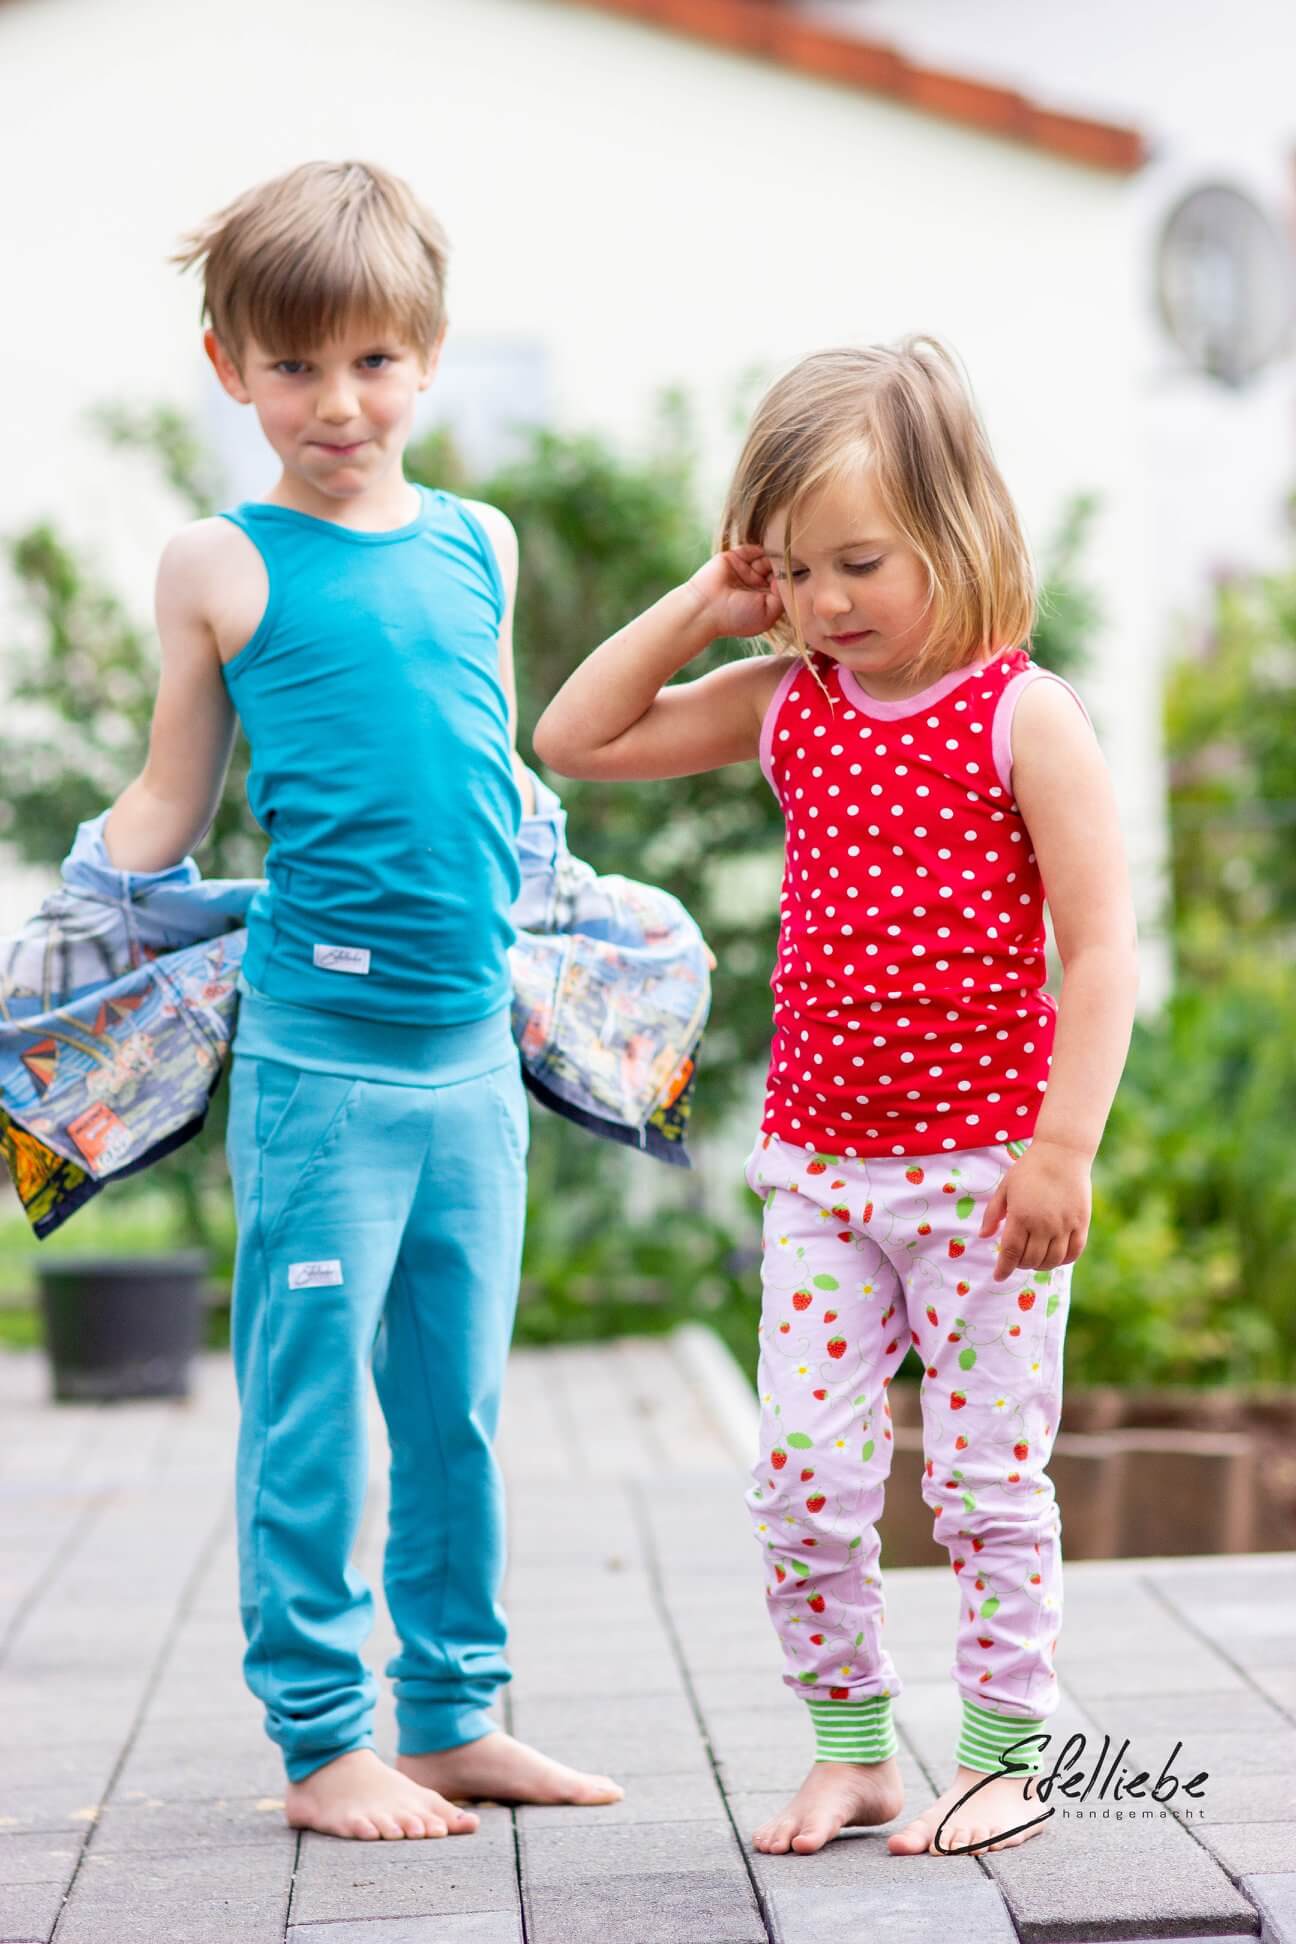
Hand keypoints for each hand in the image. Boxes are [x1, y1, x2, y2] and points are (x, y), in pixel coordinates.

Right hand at [684, 545, 782, 642]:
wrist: (707, 608)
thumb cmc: (737, 617)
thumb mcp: (768, 614)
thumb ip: (783, 597)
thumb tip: (786, 577)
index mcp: (764, 600)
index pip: (784, 585)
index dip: (790, 581)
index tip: (792, 580)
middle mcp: (756, 585)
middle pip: (777, 569)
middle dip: (780, 569)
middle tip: (777, 573)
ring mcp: (745, 571)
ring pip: (767, 558)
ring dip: (768, 562)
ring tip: (760, 573)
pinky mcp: (735, 558)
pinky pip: (753, 549)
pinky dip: (758, 552)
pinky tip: (755, 563)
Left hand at [978, 1140, 1090, 1282]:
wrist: (1062, 1153)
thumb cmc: (1029, 1169)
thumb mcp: (1005, 1188)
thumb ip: (993, 1214)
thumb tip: (983, 1236)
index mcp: (1021, 1216)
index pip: (1011, 1253)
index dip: (1004, 1269)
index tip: (999, 1276)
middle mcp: (1043, 1225)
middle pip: (1031, 1260)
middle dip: (1020, 1265)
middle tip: (1017, 1259)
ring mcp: (1064, 1225)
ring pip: (1052, 1260)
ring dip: (1040, 1265)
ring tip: (1034, 1259)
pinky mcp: (1081, 1223)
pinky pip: (1074, 1253)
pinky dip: (1063, 1260)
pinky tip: (1055, 1257)